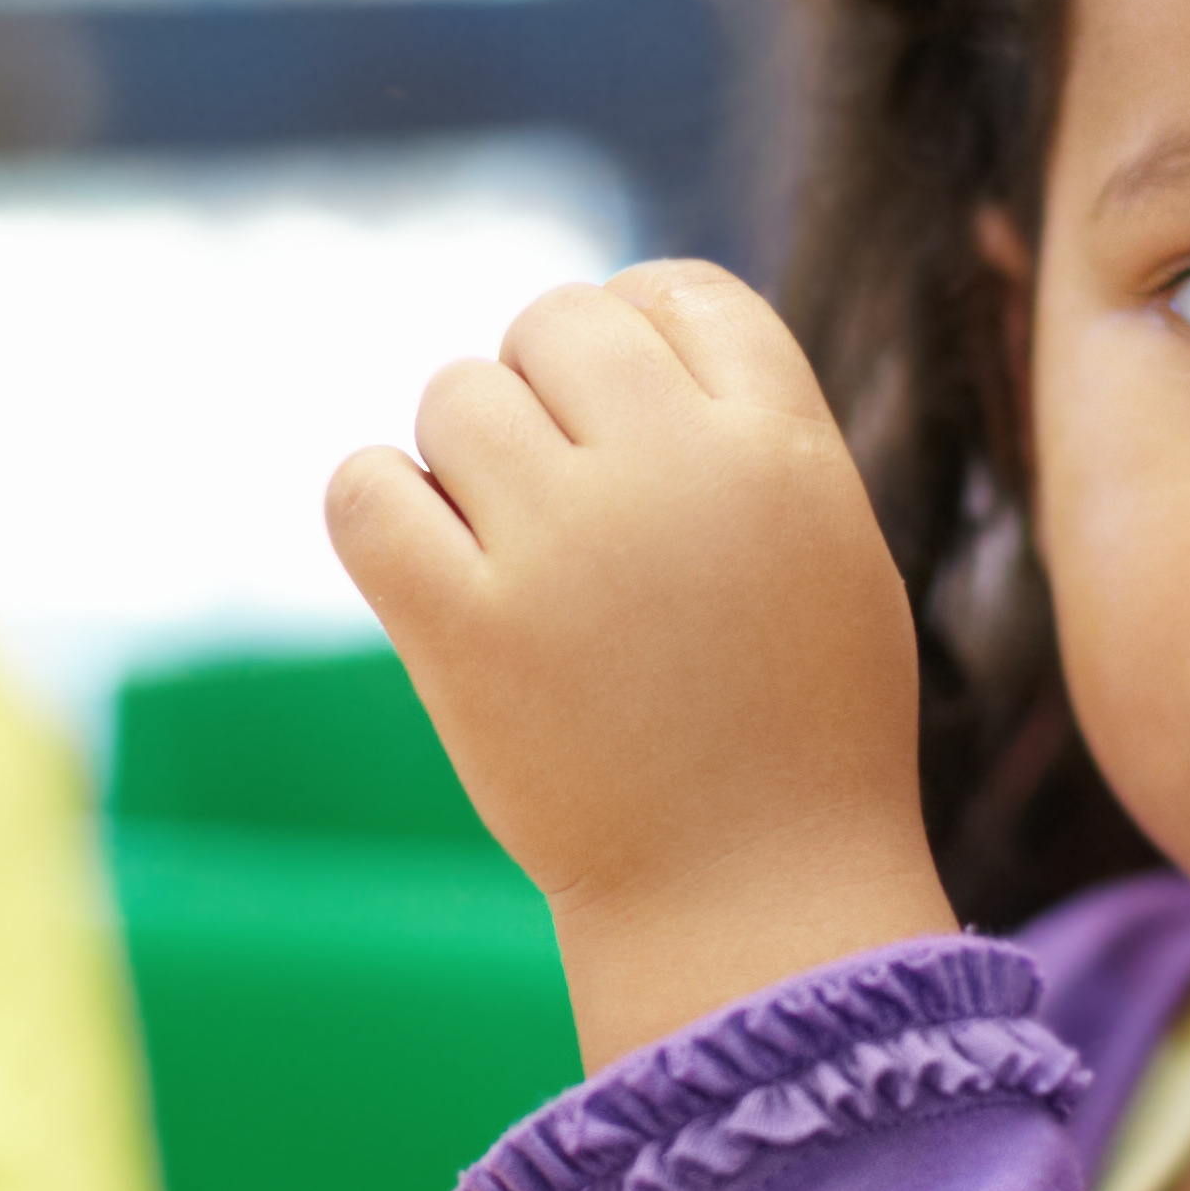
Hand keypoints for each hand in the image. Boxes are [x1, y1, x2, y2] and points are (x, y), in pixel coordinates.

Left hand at [325, 261, 949, 1068]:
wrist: (750, 899)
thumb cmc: (799, 727)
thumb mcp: (825, 544)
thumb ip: (741, 426)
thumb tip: (614, 315)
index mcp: (783, 444)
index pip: (677, 291)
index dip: (636, 334)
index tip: (626, 417)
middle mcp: (674, 471)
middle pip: (557, 324)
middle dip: (545, 388)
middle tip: (565, 496)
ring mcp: (564, 545)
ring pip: (455, 396)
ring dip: (464, 457)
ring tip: (513, 553)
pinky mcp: (465, 626)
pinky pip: (365, 488)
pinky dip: (379, 506)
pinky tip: (426, 560)